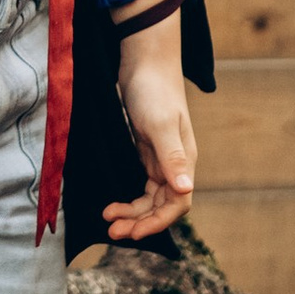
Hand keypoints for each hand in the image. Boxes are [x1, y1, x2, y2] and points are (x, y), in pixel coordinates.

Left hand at [105, 12, 195, 243]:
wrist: (143, 61)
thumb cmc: (154, 89)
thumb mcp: (159, 124)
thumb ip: (171, 157)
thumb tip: (186, 188)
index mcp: (184, 160)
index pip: (178, 204)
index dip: (157, 222)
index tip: (133, 232)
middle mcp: (175, 164)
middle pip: (162, 206)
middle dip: (140, 222)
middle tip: (112, 232)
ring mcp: (160, 159)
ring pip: (149, 198)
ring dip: (132, 213)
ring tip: (108, 220)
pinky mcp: (144, 152)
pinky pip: (139, 185)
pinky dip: (127, 197)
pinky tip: (112, 203)